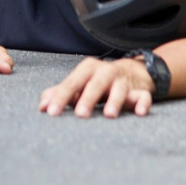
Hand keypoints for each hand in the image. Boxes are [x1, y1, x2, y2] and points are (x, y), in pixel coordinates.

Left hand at [39, 57, 153, 117]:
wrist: (132, 72)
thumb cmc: (98, 81)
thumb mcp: (79, 84)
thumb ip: (60, 93)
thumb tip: (42, 107)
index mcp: (86, 70)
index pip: (71, 84)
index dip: (60, 98)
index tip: (51, 112)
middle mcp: (105, 72)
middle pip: (94, 84)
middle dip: (87, 99)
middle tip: (79, 114)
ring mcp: (123, 81)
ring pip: (119, 89)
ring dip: (114, 101)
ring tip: (109, 115)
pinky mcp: (140, 90)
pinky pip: (143, 96)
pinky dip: (143, 103)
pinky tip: (141, 112)